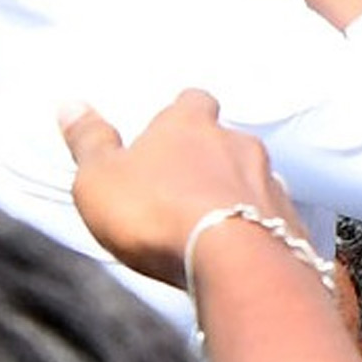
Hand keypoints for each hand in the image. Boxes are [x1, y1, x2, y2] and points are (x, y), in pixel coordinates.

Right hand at [62, 88, 295, 288]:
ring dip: (235, 194)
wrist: (233, 260)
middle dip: (209, 159)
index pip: (192, 101)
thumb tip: (71, 104)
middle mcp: (238, 143)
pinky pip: (273, 218)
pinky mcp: (290, 220)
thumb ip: (88, 141)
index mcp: (191, 124)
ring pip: (253, 177)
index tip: (167, 132)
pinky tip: (240, 250)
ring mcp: (269, 180)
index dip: (181, 115)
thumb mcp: (100, 178)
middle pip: (227, 140)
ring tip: (210, 223)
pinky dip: (258, 228)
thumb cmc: (157, 214)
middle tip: (183, 187)